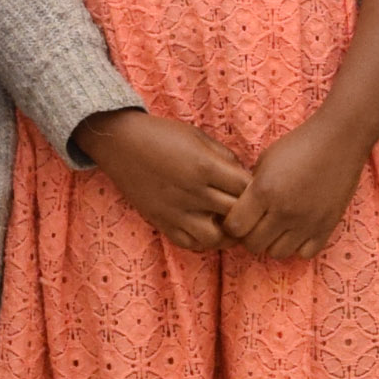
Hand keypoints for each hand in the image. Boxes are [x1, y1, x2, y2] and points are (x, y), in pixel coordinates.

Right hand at [78, 110, 249, 252]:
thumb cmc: (162, 134)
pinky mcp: (161, 221)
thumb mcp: (199, 136)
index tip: (258, 189)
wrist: (120, 142)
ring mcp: (176, 211)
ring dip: (227, 234)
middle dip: (247, 213)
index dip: (257, 191)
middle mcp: (193, 192)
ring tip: (228, 223)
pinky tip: (206, 227)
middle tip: (250, 210)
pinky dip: (202, 240)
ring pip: (215, 238)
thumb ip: (225, 157)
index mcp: (205, 167)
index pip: (246, 189)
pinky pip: (188, 243)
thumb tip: (245, 176)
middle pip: (235, 214)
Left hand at [223, 112, 372, 260]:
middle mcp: (284, 210)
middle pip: (253, 245)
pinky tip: (298, 229)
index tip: (239, 217)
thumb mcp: (265, 161)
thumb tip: (241, 212)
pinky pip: (304, 253)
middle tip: (258, 222)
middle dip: (250, 235)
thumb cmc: (299, 145)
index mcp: (264, 190)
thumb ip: (251, 189)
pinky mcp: (327, 226)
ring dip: (273, 242)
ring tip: (278, 226)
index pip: (234, 227)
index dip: (233, 224)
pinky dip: (298, 245)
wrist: (340, 140)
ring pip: (277, 253)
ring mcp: (307, 222)